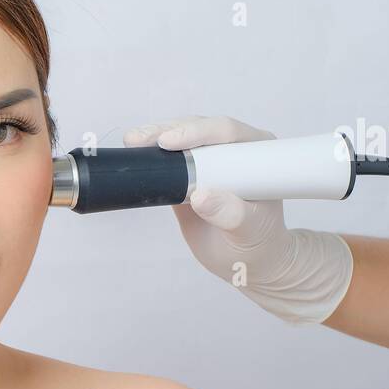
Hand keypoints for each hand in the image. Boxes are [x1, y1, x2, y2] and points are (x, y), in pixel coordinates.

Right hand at [123, 115, 353, 324]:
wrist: (246, 259)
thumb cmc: (257, 243)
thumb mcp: (248, 231)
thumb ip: (231, 213)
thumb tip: (200, 196)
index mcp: (255, 154)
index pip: (226, 133)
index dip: (198, 133)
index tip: (171, 143)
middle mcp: (232, 150)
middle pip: (198, 129)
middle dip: (168, 130)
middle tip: (140, 140)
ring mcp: (208, 161)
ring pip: (181, 140)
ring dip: (154, 137)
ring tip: (132, 141)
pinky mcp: (187, 175)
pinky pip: (168, 161)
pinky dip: (151, 158)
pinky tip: (133, 154)